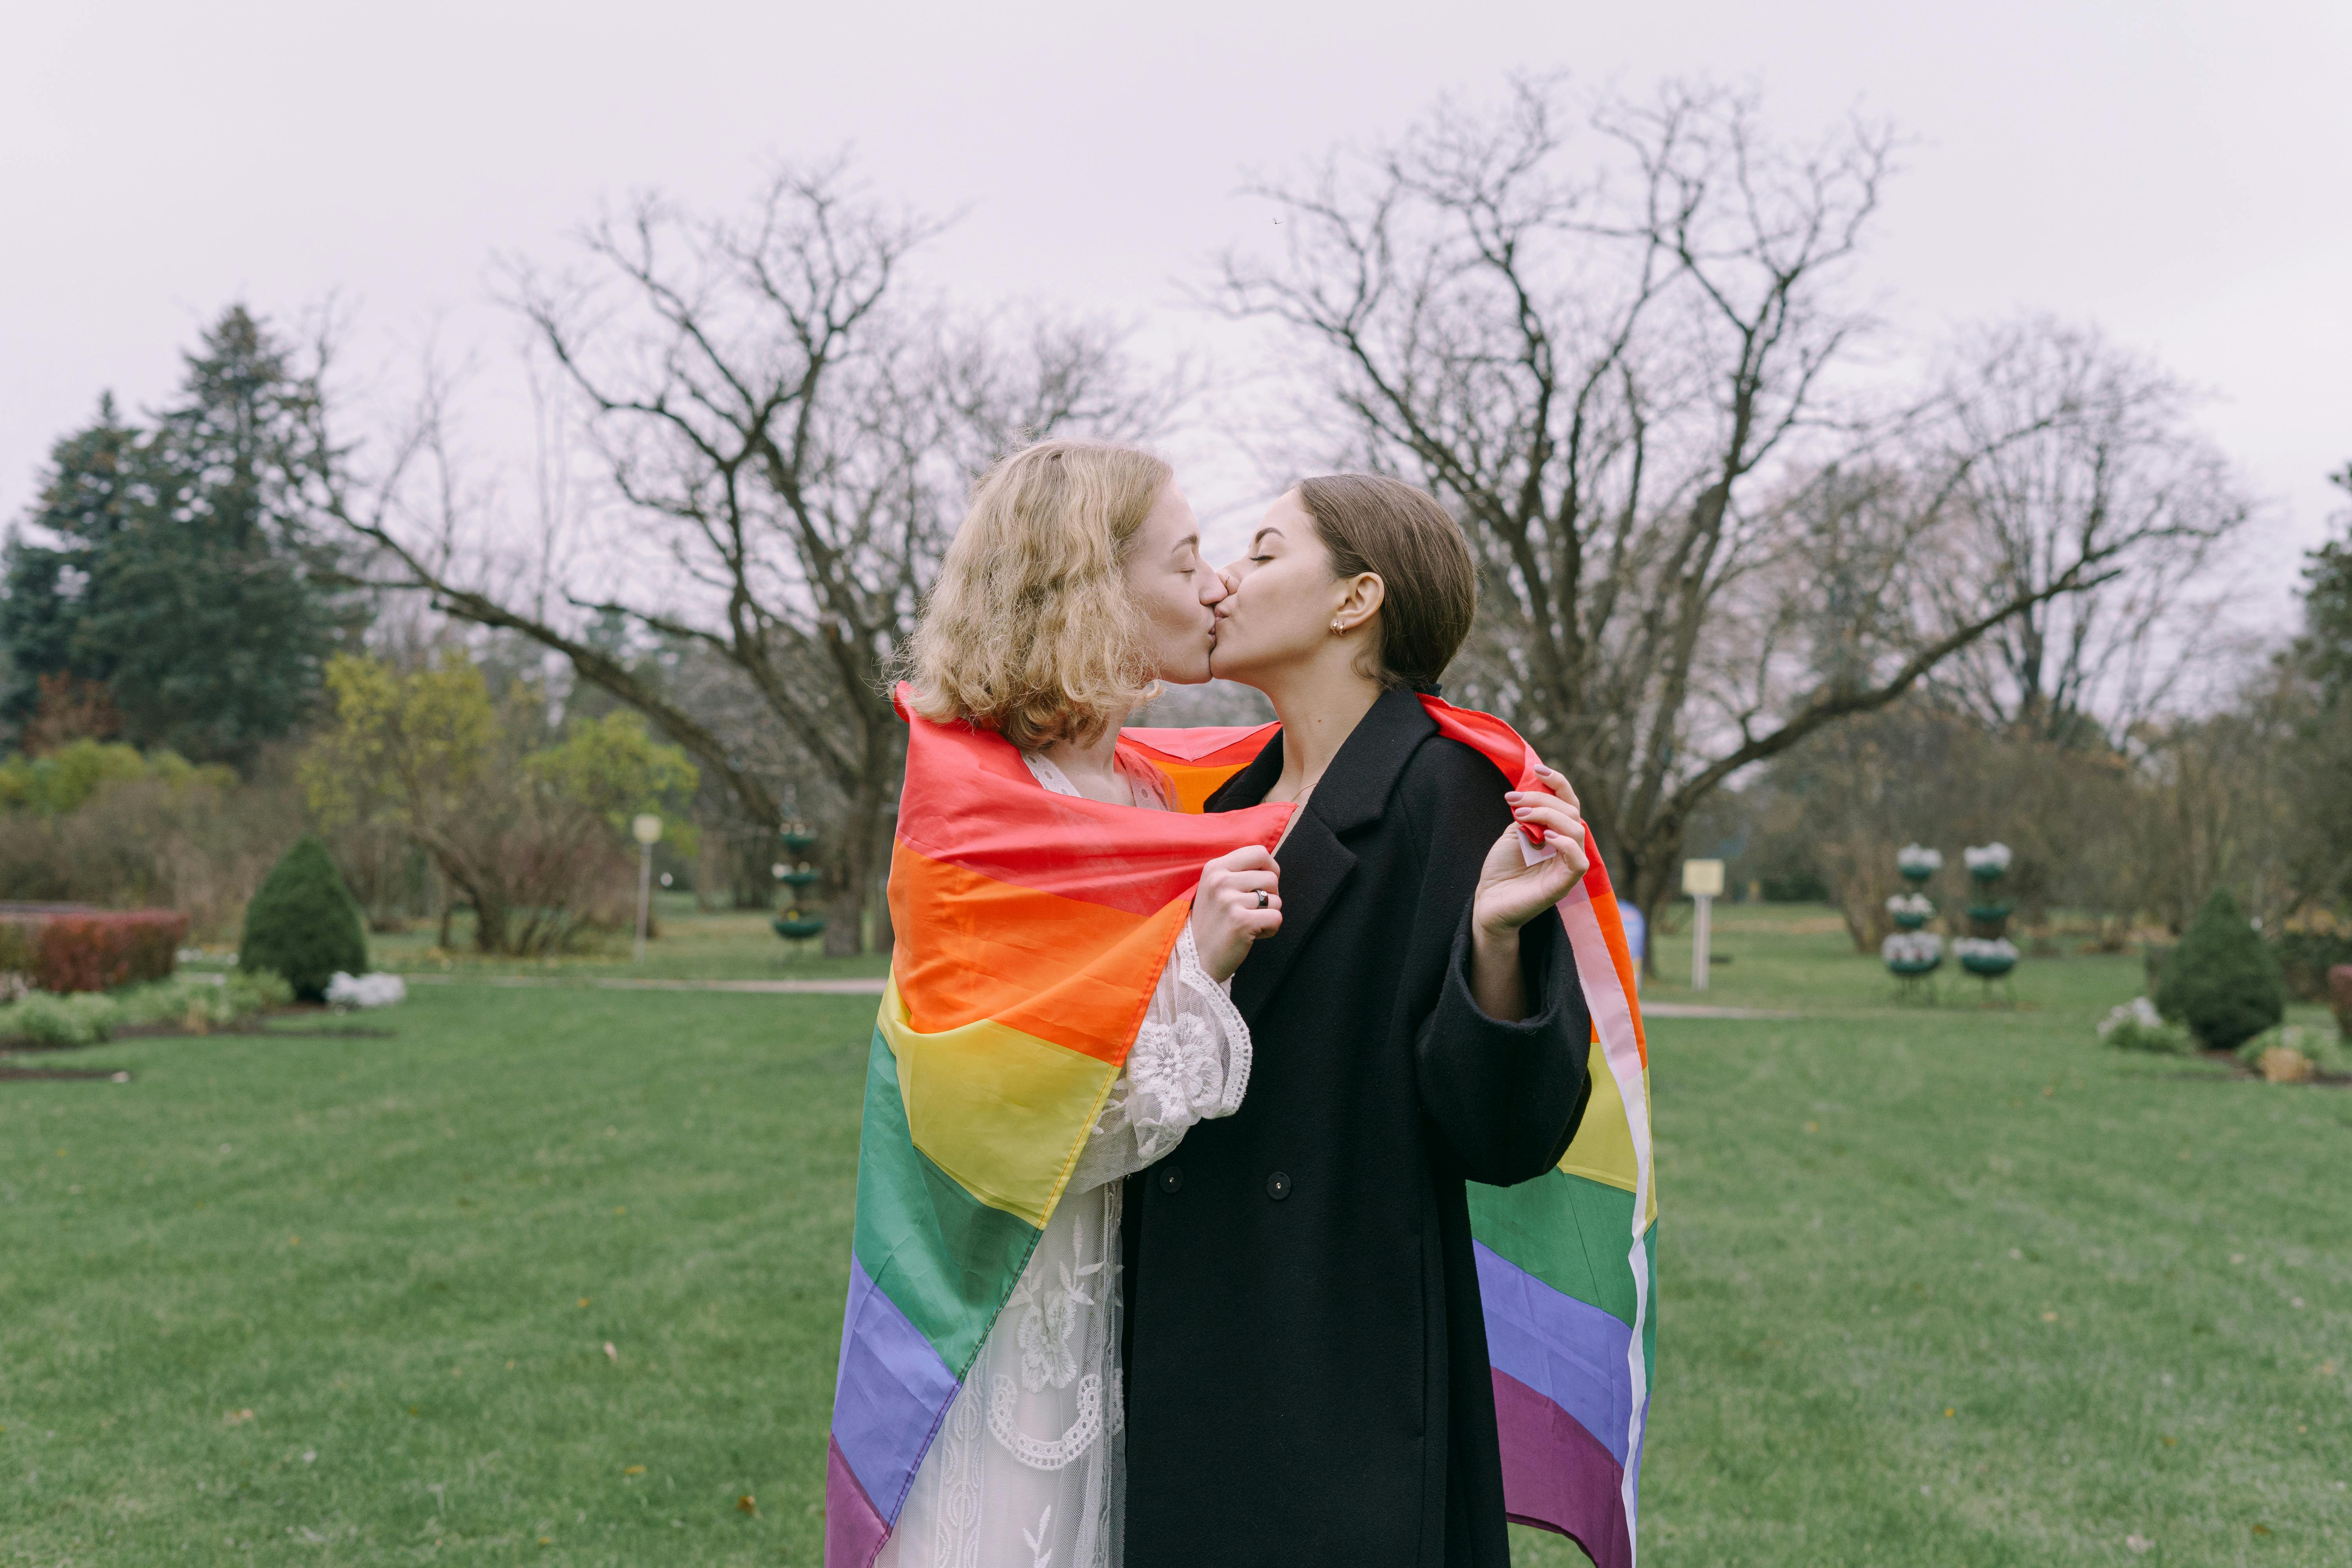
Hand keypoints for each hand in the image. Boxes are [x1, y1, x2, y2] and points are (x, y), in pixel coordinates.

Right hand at [1191, 846, 1280, 981]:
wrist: (1196, 958)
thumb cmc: (1212, 923)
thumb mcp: (1215, 888)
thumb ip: (1237, 872)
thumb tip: (1269, 862)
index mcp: (1215, 868)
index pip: (1259, 852)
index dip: (1270, 868)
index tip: (1263, 885)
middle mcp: (1221, 881)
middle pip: (1272, 877)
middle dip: (1270, 895)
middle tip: (1253, 910)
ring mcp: (1230, 901)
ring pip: (1276, 900)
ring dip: (1269, 914)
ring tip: (1249, 923)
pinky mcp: (1241, 922)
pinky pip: (1276, 918)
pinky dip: (1270, 929)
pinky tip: (1253, 934)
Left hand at [1470, 764, 1590, 938]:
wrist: (1488, 901)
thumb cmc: (1501, 869)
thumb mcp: (1514, 833)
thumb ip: (1529, 815)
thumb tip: (1537, 797)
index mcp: (1557, 833)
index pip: (1568, 802)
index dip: (1558, 782)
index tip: (1538, 768)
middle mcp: (1566, 847)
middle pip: (1571, 812)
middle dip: (1543, 798)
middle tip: (1512, 799)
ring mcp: (1567, 866)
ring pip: (1577, 830)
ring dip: (1550, 815)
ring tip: (1522, 814)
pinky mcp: (1564, 884)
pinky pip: (1578, 861)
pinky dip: (1565, 844)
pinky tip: (1545, 837)